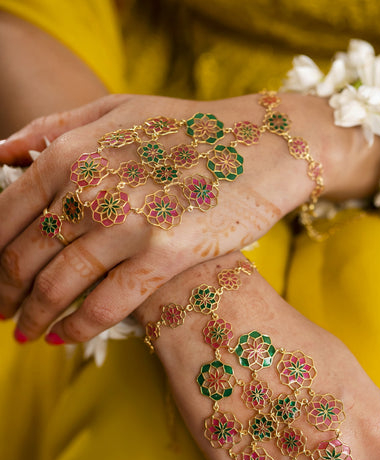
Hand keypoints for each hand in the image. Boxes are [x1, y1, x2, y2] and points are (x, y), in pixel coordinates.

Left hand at [0, 92, 379, 344]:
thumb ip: (54, 129)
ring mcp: (128, 225)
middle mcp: (92, 189)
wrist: (263, 146)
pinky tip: (62, 339)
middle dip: (3, 292)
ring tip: (23, 332)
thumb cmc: (191, 128)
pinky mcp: (165, 256)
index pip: (5, 214)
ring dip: (33, 316)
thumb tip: (1, 155)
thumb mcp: (117, 110)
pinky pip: (107, 304)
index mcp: (72, 152)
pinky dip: (78, 326)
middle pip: (24, 256)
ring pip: (59, 285)